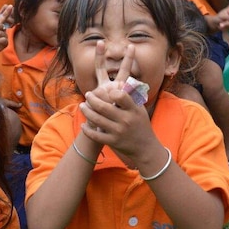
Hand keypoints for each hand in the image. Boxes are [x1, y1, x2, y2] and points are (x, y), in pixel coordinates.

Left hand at [78, 42, 154, 158]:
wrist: (145, 148)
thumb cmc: (141, 124)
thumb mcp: (140, 109)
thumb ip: (130, 97)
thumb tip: (120, 81)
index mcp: (133, 110)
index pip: (121, 96)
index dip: (111, 91)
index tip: (106, 90)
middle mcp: (126, 120)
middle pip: (103, 107)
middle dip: (92, 99)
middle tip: (87, 94)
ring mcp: (118, 132)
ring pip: (97, 120)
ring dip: (86, 112)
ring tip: (82, 106)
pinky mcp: (113, 142)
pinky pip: (96, 135)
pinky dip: (87, 130)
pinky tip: (83, 125)